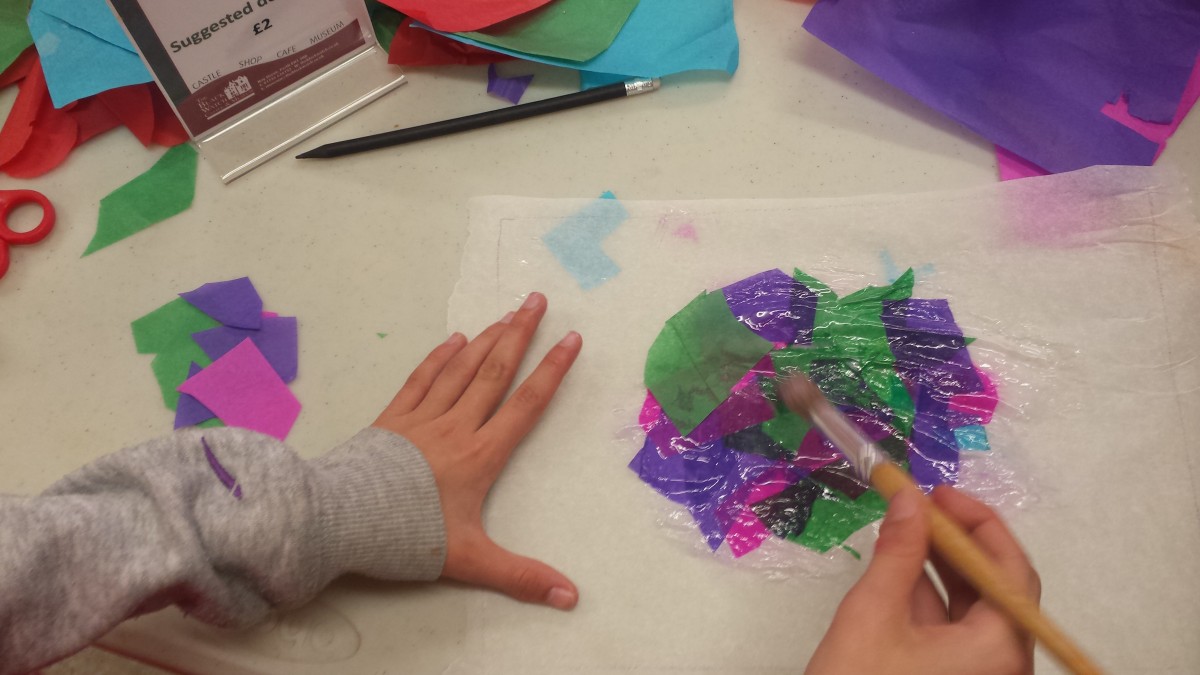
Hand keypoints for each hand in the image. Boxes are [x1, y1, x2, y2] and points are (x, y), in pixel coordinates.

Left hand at [372, 292, 581, 610]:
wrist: (341, 520)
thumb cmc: (408, 537)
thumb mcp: (470, 561)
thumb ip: (521, 576)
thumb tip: (571, 598)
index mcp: (480, 455)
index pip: (526, 405)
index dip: (552, 371)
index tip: (572, 339)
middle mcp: (456, 427)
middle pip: (495, 372)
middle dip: (520, 334)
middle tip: (537, 301)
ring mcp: (422, 418)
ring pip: (461, 369)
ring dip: (487, 339)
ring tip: (506, 314)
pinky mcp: (393, 418)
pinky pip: (422, 379)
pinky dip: (441, 357)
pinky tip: (454, 340)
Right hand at [806, 486, 1040, 674]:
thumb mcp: (872, 614)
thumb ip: (897, 552)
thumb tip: (909, 500)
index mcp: (999, 648)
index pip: (1011, 569)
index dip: (978, 522)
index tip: (938, 493)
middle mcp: (1003, 665)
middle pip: (996, 588)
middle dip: (958, 541)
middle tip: (921, 506)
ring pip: (972, 610)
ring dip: (940, 567)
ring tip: (905, 529)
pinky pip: (953, 634)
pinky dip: (929, 599)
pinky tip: (897, 570)